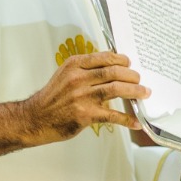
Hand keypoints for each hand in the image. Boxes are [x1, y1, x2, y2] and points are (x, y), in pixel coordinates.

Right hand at [22, 51, 148, 144]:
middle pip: (114, 72)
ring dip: (135, 91)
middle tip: (139, 80)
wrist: (36, 118)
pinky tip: (135, 122)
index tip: (129, 64)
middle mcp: (79, 78)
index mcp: (74, 65)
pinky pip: (112, 115)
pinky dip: (127, 119)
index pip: (105, 57)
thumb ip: (84, 69)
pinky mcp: (86, 115)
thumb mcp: (64, 74)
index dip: (121, 60)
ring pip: (117, 89)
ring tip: (144, 93)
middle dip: (132, 75)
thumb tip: (111, 67)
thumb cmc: (52, 97)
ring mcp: (82, 96)